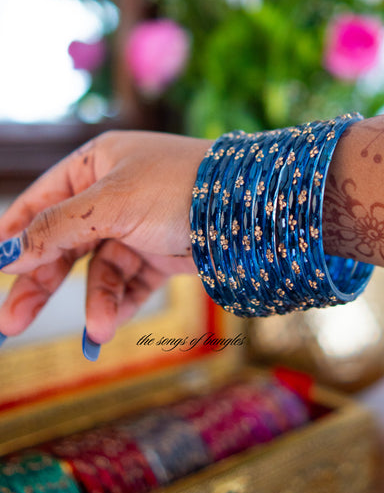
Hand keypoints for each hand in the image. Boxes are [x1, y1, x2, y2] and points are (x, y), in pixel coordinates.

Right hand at [0, 130, 210, 354]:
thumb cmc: (178, 187)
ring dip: (95, 300)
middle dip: (40, 283)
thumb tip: (8, 252)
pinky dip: (120, 303)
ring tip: (98, 329)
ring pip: (99, 270)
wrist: (250, 207)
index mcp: (97, 164)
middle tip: (10, 323)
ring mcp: (138, 226)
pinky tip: (109, 325)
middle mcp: (113, 194)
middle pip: (63, 243)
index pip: (41, 202)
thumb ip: (56, 228)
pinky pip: (130, 283)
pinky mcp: (161, 254)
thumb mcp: (109, 204)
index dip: (16, 237)